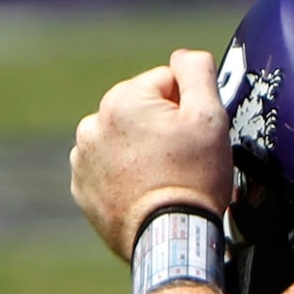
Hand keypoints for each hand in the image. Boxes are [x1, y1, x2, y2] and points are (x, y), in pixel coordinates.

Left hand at [71, 49, 233, 260]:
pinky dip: (127, 176)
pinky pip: (108, 169)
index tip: (195, 137)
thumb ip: (198, 73)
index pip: (166, 83)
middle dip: (163, 129)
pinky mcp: (82, 187)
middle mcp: (94, 123)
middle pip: (142, 111)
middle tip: (184, 161)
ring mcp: (83, 158)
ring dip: (143, 151)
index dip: (189, 108)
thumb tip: (187, 55)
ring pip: (124, 140)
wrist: (170, 237)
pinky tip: (146, 192)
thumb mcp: (210, 118)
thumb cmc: (193, 178)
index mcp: (123, 99)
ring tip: (164, 178)